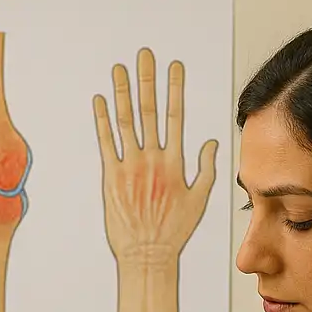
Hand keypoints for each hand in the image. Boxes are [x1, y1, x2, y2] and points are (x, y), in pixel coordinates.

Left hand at [93, 47, 218, 311]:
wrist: (147, 256)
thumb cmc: (174, 231)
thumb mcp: (199, 199)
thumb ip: (206, 168)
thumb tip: (211, 141)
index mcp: (175, 163)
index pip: (176, 116)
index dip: (174, 88)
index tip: (174, 65)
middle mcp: (153, 160)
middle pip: (150, 111)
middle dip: (147, 80)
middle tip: (144, 54)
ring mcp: (130, 168)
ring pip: (126, 122)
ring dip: (122, 92)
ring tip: (119, 69)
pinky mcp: (111, 178)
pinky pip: (105, 143)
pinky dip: (102, 120)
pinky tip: (99, 100)